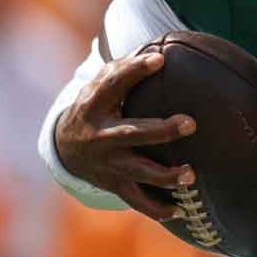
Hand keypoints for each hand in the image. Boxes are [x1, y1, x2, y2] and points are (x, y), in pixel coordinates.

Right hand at [55, 52, 197, 220]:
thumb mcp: (101, 86)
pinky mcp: (114, 184)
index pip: (113, 84)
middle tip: (190, 123)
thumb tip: (161, 47)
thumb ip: (125, 69)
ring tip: (191, 174)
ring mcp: (107, 164)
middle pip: (132, 133)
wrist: (65, 147)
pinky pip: (137, 200)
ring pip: (138, 172)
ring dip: (165, 175)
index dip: (133, 71)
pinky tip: (181, 210)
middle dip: (162, 131)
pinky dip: (157, 208)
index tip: (159, 59)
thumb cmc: (97, 106)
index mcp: (95, 106)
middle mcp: (100, 136)